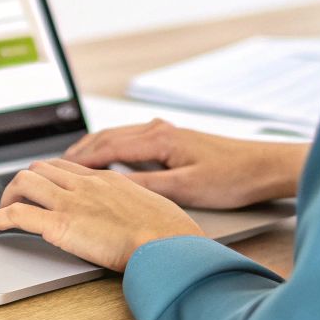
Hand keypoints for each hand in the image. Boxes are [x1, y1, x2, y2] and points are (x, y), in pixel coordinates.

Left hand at [0, 159, 203, 270]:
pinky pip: (18, 213)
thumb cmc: (169, 233)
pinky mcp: (60, 225)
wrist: (168, 244)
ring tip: (2, 211)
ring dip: (8, 195)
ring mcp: (71, 202)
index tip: (42, 186)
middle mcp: (85, 184)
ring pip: (25, 181)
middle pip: (41, 168)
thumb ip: (133, 205)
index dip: (48, 174)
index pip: (66, 165)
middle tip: (18, 198)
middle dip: (24, 182)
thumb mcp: (151, 206)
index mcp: (106, 180)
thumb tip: (134, 215)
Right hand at [62, 119, 308, 209]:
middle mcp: (160, 130)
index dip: (79, 161)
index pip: (106, 148)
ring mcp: (168, 133)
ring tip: (75, 163)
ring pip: (120, 137)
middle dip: (80, 151)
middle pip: (107, 137)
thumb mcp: (186, 189)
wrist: (265, 166)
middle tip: (54, 166)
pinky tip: (114, 162)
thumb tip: (111, 188)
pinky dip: (114, 150)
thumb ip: (147, 187)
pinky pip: (134, 141)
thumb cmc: (232, 177)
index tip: (55, 171)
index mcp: (158, 139)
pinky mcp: (176, 140)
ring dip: (95, 148)